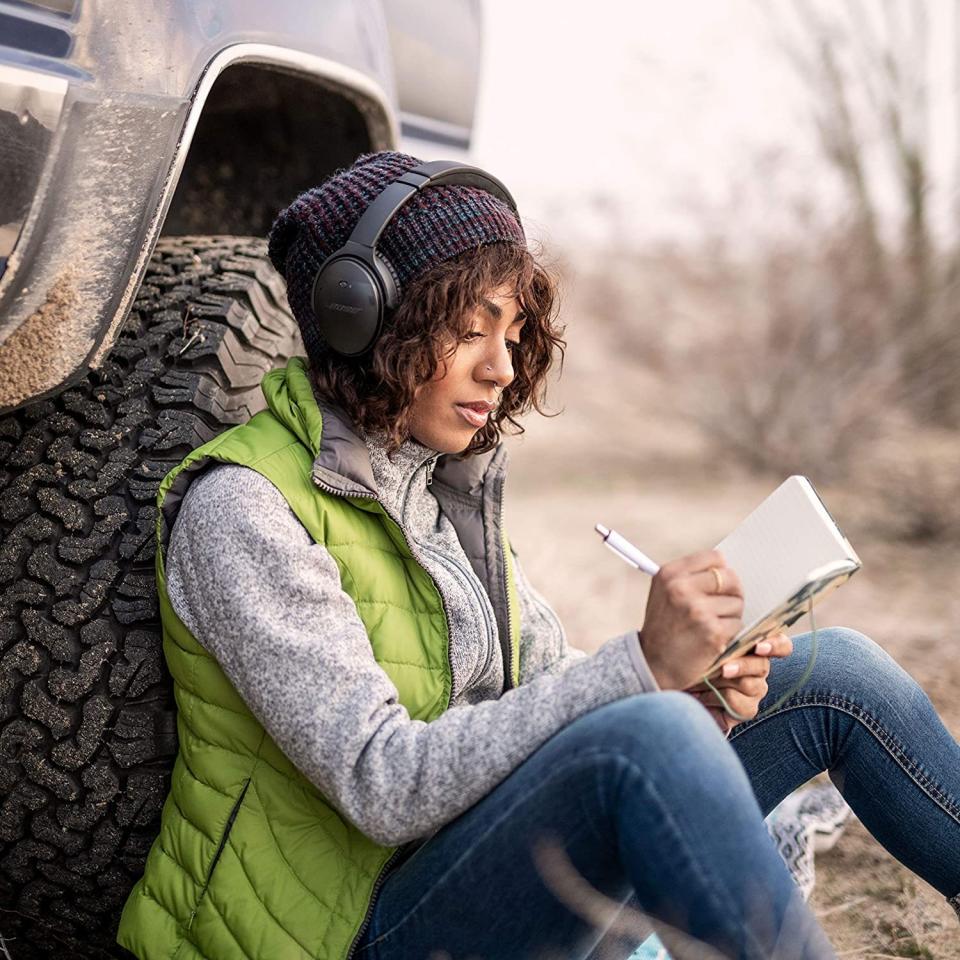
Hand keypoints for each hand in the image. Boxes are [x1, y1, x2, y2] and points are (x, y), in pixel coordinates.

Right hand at [639, 549, 743, 690]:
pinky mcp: (712, 632)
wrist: (652, 664)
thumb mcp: (664, 593)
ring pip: (736, 602)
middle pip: (730, 577)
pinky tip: (711, 638)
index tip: (717, 584)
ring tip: (710, 625)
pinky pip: (736, 624)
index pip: (715, 558)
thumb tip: (724, 568)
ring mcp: (697, 610)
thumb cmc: (662, 628)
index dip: (721, 571)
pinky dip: (729, 633)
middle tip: (721, 606)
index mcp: (670, 574)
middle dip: (732, 593)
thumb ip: (690, 577)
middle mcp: (681, 588)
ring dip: (730, 616)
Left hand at [687, 631, 793, 732]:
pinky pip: (736, 702)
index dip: (776, 645)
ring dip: (718, 682)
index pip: (781, 645)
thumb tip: (722, 641)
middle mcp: (759, 668)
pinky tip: (700, 696)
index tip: (760, 648)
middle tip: (724, 669)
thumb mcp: (708, 650)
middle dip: (741, 666)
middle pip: (761, 665)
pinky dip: (714, 697)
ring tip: (698, 680)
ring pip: (747, 684)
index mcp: (754, 648)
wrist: (686, 694)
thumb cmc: (697, 664)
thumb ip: (721, 643)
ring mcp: (756, 690)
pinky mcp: (748, 709)